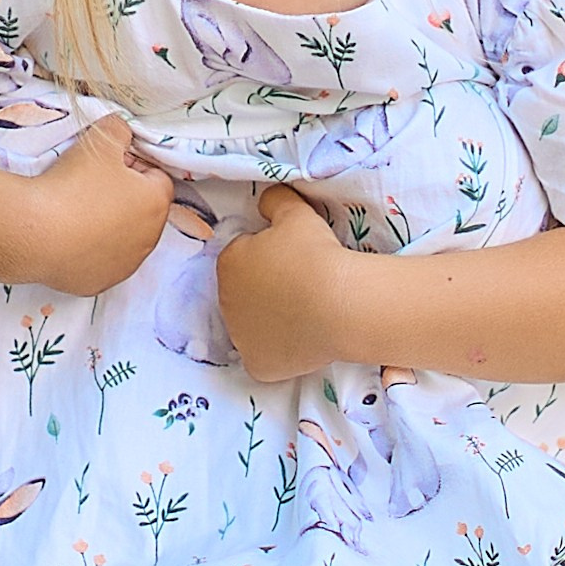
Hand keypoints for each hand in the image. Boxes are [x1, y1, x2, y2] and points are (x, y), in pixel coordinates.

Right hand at [11, 112, 172, 295]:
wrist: (35, 233)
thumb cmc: (73, 184)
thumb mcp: (100, 140)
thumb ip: (119, 129)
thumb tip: (123, 132)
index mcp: (156, 203)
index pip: (157, 177)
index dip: (133, 165)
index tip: (106, 163)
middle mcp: (149, 239)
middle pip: (141, 211)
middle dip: (123, 197)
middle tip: (89, 186)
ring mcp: (125, 266)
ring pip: (123, 240)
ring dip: (107, 226)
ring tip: (76, 213)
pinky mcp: (99, 283)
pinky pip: (99, 262)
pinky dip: (89, 251)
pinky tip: (67, 238)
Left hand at [215, 184, 363, 381]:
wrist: (339, 303)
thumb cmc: (315, 255)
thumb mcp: (295, 212)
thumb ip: (274, 201)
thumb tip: (266, 201)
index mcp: (228, 263)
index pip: (243, 256)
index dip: (270, 256)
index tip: (292, 259)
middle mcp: (225, 302)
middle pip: (245, 293)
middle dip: (266, 288)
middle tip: (301, 285)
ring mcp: (240, 338)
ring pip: (254, 326)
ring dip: (272, 319)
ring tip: (306, 312)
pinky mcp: (259, 365)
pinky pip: (266, 357)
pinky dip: (281, 352)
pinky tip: (302, 340)